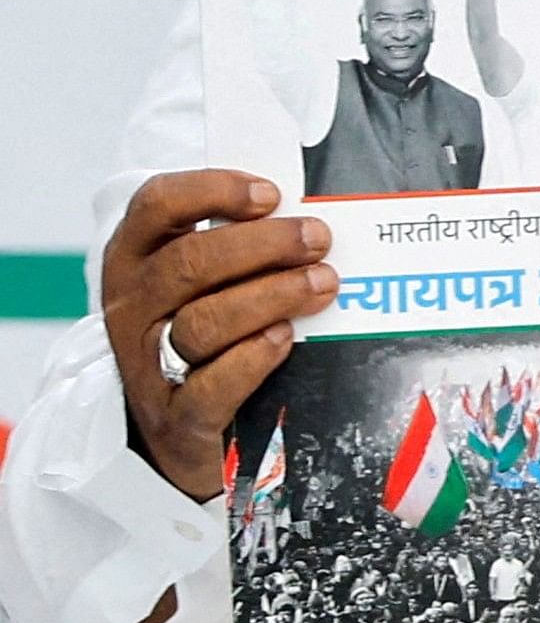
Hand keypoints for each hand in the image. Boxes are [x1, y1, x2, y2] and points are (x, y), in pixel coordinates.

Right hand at [99, 171, 338, 500]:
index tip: (271, 195)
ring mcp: (148, 364)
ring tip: (322, 284)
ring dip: (272, 296)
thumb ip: (242, 246)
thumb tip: (312, 213)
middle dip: (263, 244)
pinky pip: (212, 385)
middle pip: (189, 261)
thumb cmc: (209, 337)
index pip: (156, 205)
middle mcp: (133, 307)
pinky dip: (253, 357)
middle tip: (318, 239)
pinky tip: (285, 338)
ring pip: (203, 320)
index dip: (213, 190)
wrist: (180, 432)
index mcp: (136, 260)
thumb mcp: (208, 283)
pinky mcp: (176, 416)